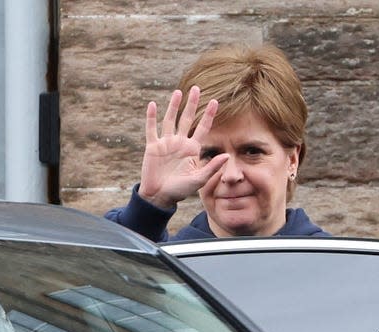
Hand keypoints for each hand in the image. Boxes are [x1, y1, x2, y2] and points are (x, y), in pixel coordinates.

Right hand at [138, 86, 228, 209]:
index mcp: (192, 149)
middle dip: (192, 104)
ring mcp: (165, 143)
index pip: (202, 128)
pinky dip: (151, 117)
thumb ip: (211, 167)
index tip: (215, 101)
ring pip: (170, 120)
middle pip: (186, 118)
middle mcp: (179, 143)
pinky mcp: (152, 147)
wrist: (160, 196)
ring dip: (174, 106)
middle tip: (197, 88)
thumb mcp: (198, 180)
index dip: (208, 115)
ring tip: (178, 92)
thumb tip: (226, 155)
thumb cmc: (180, 190)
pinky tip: (152, 105)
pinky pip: (151, 129)